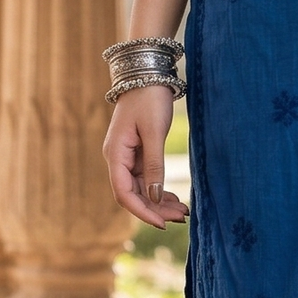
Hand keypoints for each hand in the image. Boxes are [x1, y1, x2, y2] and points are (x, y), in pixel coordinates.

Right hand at [103, 85, 188, 228]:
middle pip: (133, 194)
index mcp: (115, 154)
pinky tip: (174, 199)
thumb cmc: (149, 99)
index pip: (124, 193)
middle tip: (182, 219)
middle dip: (155, 209)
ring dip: (159, 202)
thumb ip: (155, 164)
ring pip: (141, 188)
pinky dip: (159, 189)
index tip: (163, 224)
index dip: (143, 211)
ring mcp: (126, 156)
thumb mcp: (155, 132)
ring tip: (183, 212)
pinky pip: (146, 178)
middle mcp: (117, 159)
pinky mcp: (136, 152)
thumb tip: (156, 197)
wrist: (146, 74)